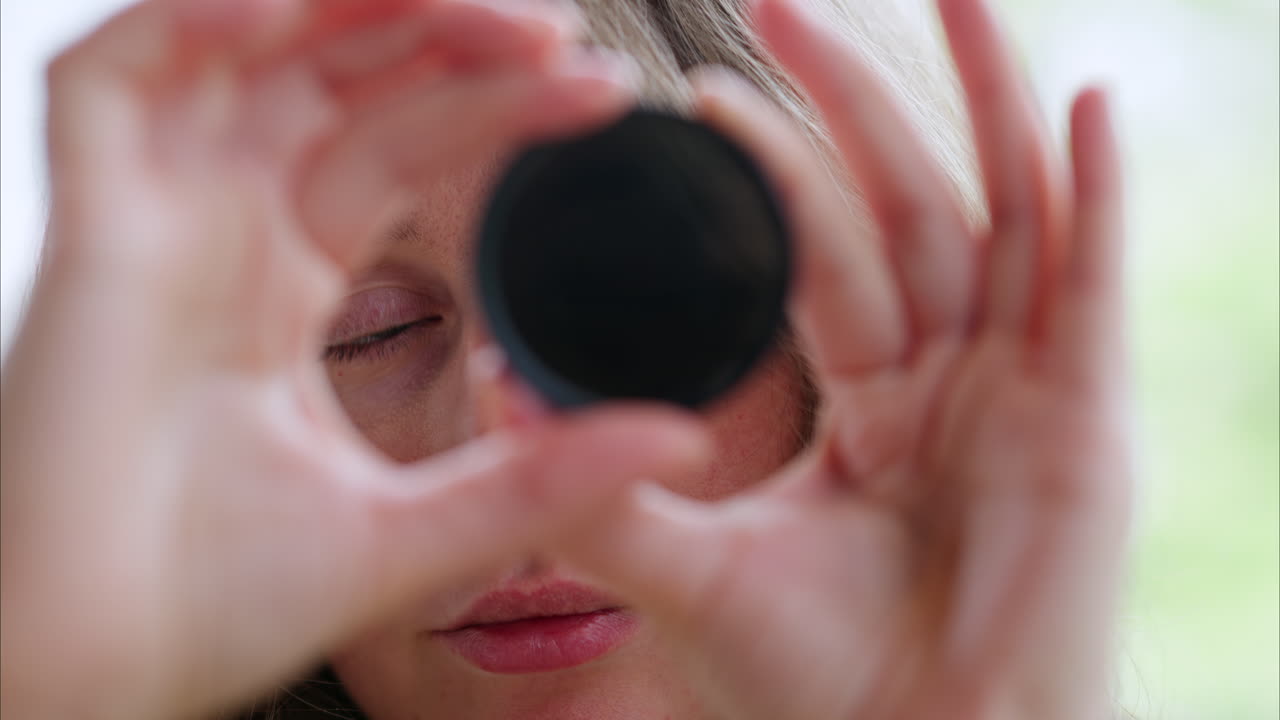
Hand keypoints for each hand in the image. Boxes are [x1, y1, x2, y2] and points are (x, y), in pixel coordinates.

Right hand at [0, 2, 707, 717]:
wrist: (80, 682)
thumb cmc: (206, 610)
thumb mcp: (411, 529)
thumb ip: (537, 479)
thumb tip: (678, 444)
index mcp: (281, 288)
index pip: (395, 147)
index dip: (490, 106)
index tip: (596, 91)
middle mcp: (219, 233)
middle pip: (329, 77)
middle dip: (444, 33)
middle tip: (559, 28)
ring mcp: (150, 221)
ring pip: (240, 47)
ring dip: (354, 5)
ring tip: (487, 7)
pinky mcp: (83, 231)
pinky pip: (114, 80)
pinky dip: (195, 20)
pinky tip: (292, 5)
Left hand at [556, 0, 1130, 716]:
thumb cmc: (823, 685)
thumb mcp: (694, 564)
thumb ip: (604, 482)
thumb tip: (500, 389)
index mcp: (876, 399)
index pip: (820, 253)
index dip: (771, 170)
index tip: (698, 94)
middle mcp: (955, 372)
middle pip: (905, 202)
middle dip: (854, 97)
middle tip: (782, 0)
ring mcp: (1026, 384)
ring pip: (1005, 210)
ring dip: (985, 94)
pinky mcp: (1090, 416)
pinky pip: (1095, 284)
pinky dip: (1097, 195)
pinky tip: (1089, 103)